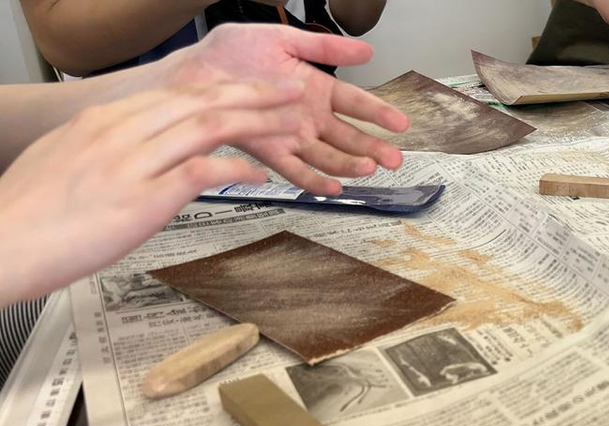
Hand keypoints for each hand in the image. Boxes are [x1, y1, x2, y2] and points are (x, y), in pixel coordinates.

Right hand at [0, 83, 300, 304]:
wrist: (1, 244)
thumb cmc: (29, 214)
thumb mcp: (68, 163)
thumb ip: (107, 151)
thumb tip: (136, 154)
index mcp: (102, 122)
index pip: (176, 94)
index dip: (222, 88)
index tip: (252, 88)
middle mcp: (119, 134)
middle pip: (199, 101)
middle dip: (252, 93)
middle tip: (289, 90)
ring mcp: (130, 165)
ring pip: (206, 128)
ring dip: (256, 123)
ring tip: (290, 124)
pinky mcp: (140, 201)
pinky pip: (200, 174)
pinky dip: (235, 169)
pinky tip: (259, 175)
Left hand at [165, 24, 409, 194]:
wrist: (193, 72)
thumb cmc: (230, 54)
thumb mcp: (282, 39)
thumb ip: (324, 47)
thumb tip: (366, 50)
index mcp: (316, 88)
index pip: (356, 103)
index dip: (379, 113)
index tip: (400, 123)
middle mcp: (308, 117)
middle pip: (349, 137)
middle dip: (374, 148)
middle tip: (394, 159)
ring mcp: (291, 137)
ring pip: (328, 156)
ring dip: (350, 165)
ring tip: (369, 168)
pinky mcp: (270, 152)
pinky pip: (297, 172)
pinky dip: (315, 182)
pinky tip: (334, 188)